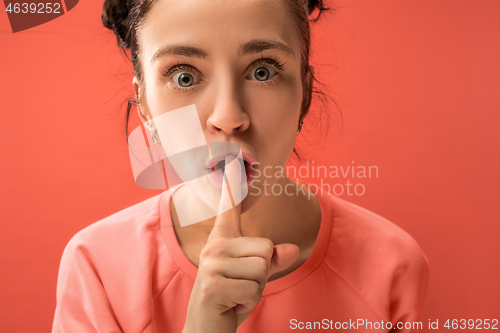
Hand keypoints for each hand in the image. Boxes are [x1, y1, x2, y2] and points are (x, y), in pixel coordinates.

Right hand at [182, 156, 299, 332]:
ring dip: (256, 290)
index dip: (232, 185)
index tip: (231, 161)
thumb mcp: (254, 277)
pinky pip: (253, 289)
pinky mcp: (212, 285)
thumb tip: (291, 249)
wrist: (206, 329)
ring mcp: (211, 264)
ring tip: (237, 295)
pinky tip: (232, 305)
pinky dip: (249, 303)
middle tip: (242, 287)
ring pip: (262, 268)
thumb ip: (272, 261)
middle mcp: (215, 247)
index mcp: (223, 241)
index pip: (229, 209)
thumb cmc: (230, 298)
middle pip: (266, 247)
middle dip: (263, 274)